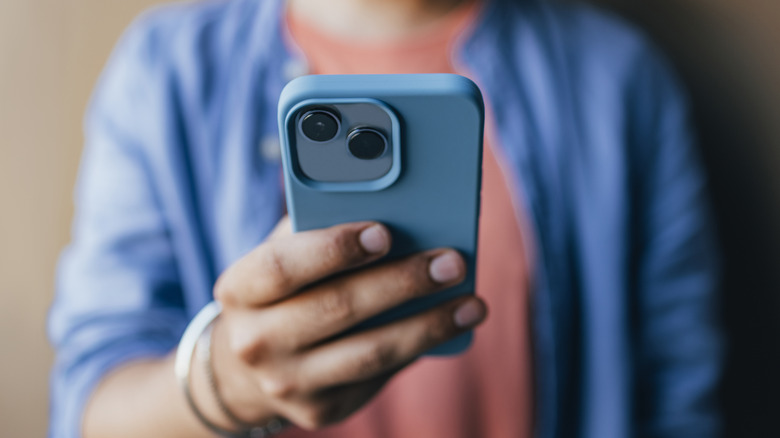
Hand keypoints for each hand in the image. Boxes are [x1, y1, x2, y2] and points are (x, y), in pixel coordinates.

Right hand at [208, 218, 486, 429]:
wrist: (249, 367)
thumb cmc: (283, 292)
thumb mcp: (284, 256)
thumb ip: (320, 229)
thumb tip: (394, 210)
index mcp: (240, 290)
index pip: (283, 267)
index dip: (334, 249)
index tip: (385, 232)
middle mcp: (255, 341)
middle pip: (337, 308)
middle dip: (401, 282)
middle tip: (451, 262)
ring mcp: (287, 383)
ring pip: (369, 352)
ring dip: (428, 325)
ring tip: (471, 302)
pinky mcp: (321, 410)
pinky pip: (380, 375)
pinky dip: (421, 348)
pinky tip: (452, 327)